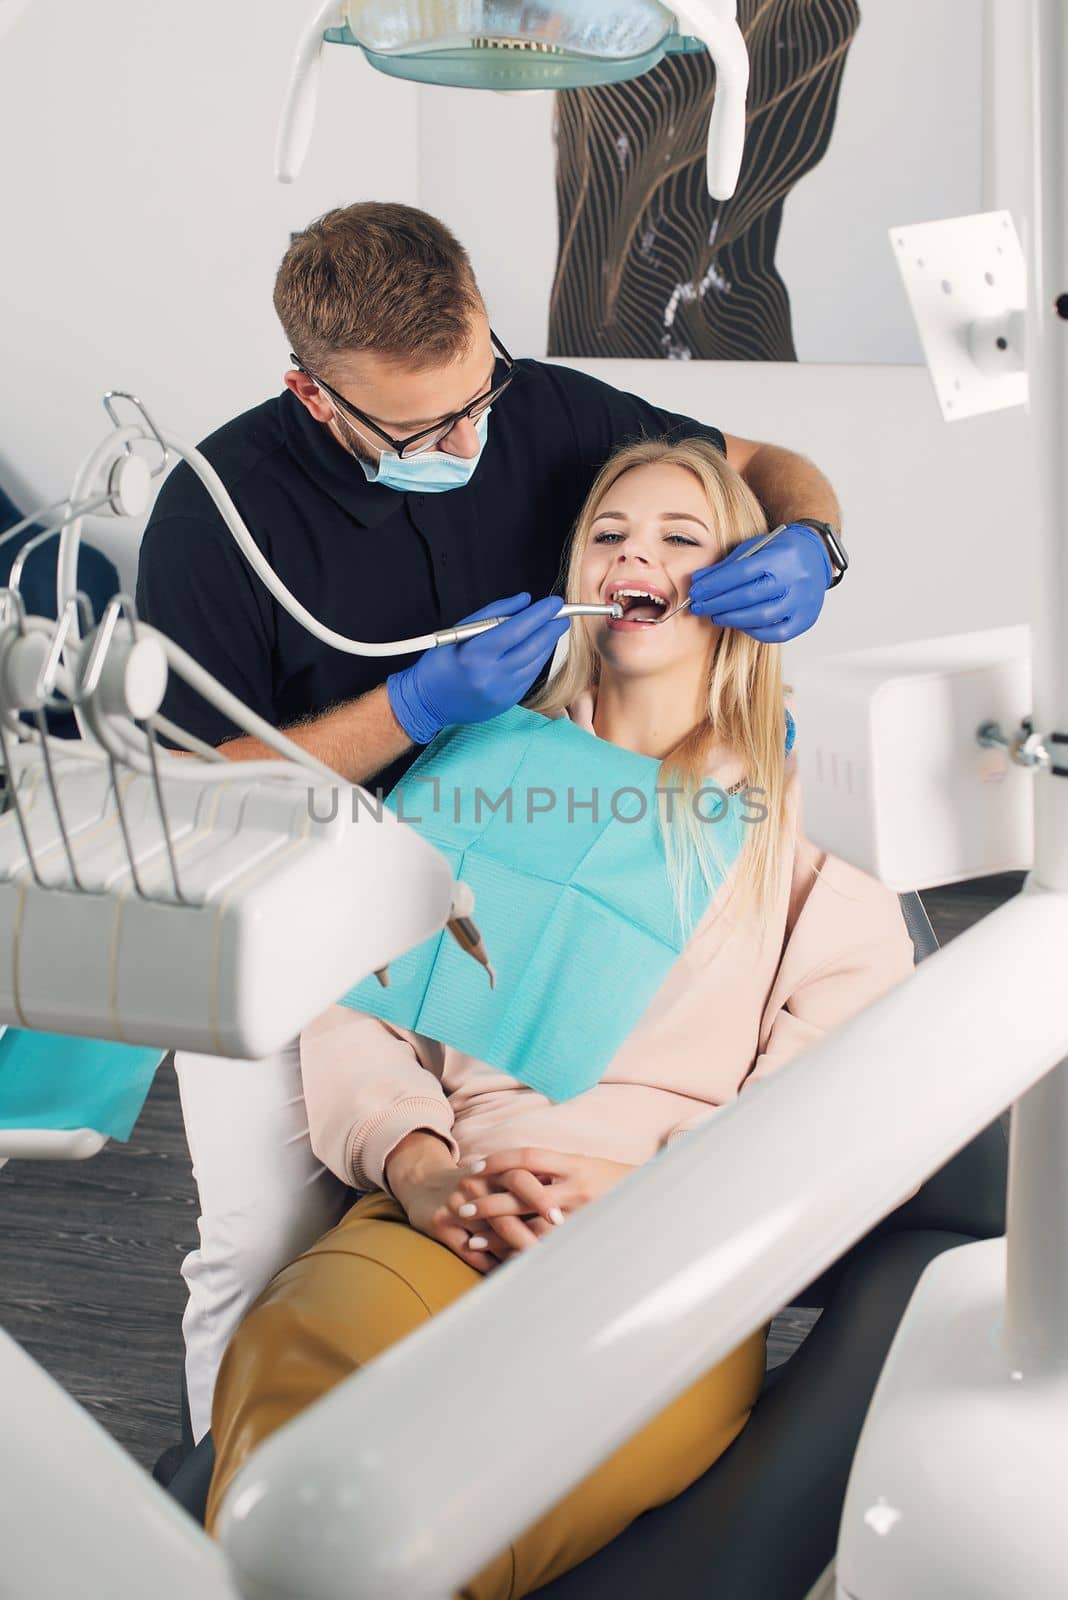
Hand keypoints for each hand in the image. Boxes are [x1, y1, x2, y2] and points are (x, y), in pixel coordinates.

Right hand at [386, 592, 570, 745]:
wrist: (426, 703)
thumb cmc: (438, 664)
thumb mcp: (457, 632)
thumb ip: (492, 613)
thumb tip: (524, 601)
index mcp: (474, 656)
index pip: (516, 630)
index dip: (539, 614)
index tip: (554, 602)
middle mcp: (490, 677)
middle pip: (532, 648)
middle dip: (550, 628)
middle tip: (561, 614)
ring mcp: (501, 693)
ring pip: (534, 663)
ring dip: (546, 644)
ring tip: (551, 628)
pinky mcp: (506, 702)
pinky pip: (529, 677)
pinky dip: (536, 660)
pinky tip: (537, 648)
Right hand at [387, 1138, 557, 1275]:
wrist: (424, 1183)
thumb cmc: (474, 1184)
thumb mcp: (497, 1176)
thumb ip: (528, 1184)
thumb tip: (566, 1204)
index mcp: (494, 1169)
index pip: (522, 1177)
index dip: (542, 1197)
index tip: (562, 1218)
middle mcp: (475, 1183)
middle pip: (506, 1202)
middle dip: (530, 1226)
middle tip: (552, 1244)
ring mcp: (456, 1204)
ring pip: (490, 1231)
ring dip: (514, 1250)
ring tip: (536, 1265)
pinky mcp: (440, 1225)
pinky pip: (469, 1251)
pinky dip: (490, 1264)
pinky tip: (508, 1275)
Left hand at [452, 1148, 637, 1248]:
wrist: (650, 1203)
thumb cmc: (612, 1181)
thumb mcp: (585, 1166)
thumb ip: (553, 1168)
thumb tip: (514, 1168)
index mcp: (573, 1163)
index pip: (528, 1157)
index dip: (499, 1161)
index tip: (474, 1168)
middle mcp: (576, 1186)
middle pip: (523, 1192)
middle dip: (490, 1201)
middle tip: (462, 1207)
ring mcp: (581, 1215)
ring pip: (531, 1226)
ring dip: (500, 1233)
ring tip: (473, 1240)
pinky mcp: (585, 1237)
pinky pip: (548, 1248)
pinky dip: (523, 1253)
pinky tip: (502, 1260)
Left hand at [686, 523, 832, 643]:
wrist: (815, 556)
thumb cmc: (780, 551)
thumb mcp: (754, 548)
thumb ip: (726, 566)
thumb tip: (698, 582)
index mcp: (780, 556)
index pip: (741, 573)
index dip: (715, 584)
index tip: (696, 591)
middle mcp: (794, 579)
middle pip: (748, 597)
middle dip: (718, 603)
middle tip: (699, 607)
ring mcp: (802, 601)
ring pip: (761, 616)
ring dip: (732, 618)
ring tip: (715, 616)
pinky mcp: (806, 618)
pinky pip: (777, 633)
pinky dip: (754, 631)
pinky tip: (739, 624)